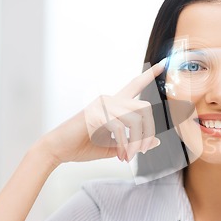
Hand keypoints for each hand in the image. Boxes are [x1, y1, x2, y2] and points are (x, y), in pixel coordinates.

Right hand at [38, 61, 164, 164]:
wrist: (57, 149)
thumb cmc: (82, 146)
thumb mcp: (114, 146)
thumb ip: (133, 142)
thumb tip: (155, 142)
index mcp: (113, 104)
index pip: (134, 85)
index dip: (149, 75)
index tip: (162, 63)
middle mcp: (109, 100)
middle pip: (144, 108)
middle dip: (149, 132)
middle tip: (142, 151)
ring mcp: (102, 105)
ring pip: (136, 119)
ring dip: (137, 142)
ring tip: (129, 156)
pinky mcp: (96, 114)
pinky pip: (121, 128)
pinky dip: (126, 145)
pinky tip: (122, 155)